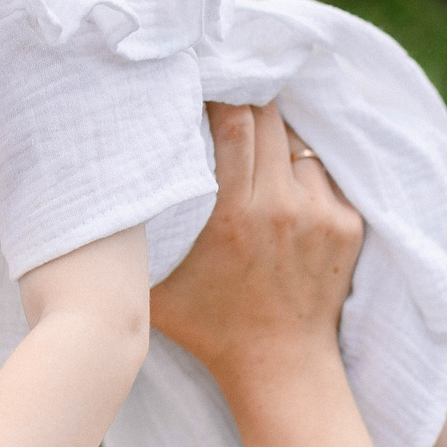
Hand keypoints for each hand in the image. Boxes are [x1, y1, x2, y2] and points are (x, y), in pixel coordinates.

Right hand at [150, 102, 363, 386]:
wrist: (279, 365)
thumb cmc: (207, 325)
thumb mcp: (152, 283)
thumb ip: (131, 235)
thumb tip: (99, 185)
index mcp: (233, 214)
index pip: (235, 121)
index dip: (221, 92)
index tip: (203, 82)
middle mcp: (281, 207)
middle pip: (270, 117)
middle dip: (248, 100)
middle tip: (227, 94)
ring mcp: (321, 214)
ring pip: (297, 143)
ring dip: (275, 137)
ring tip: (253, 145)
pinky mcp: (347, 224)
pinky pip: (322, 173)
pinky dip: (300, 169)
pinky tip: (279, 182)